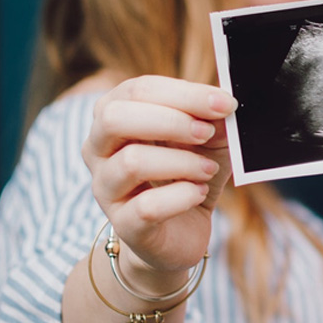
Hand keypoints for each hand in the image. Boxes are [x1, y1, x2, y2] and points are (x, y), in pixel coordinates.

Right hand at [82, 76, 237, 288]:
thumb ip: (212, 118)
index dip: (184, 93)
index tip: (224, 103)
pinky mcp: (123, 224)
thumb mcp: (207, 140)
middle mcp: (98, 149)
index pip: (138, 90)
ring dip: (181, 162)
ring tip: (208, 170)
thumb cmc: (188, 174)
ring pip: (131, 162)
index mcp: (114, 115)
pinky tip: (198, 193)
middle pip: (115, 118)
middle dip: (171, 121)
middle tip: (206, 132)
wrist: (181, 232)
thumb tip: (223, 102)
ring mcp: (105, 188)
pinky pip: (147, 206)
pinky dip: (182, 196)